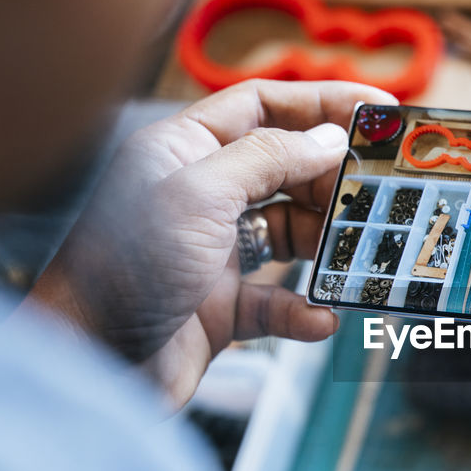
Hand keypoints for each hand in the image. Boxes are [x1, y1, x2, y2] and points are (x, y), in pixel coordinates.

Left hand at [31, 79, 395, 406]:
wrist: (90, 366)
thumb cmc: (125, 270)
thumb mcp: (200, 196)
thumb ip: (268, 158)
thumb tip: (329, 137)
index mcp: (182, 151)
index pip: (261, 106)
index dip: (321, 104)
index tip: (378, 114)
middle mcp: (198, 195)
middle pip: (284, 169)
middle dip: (332, 178)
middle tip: (381, 189)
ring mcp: (210, 252)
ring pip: (288, 235)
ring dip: (326, 245)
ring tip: (361, 252)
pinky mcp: (219, 307)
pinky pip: (277, 301)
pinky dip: (303, 310)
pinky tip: (320, 317)